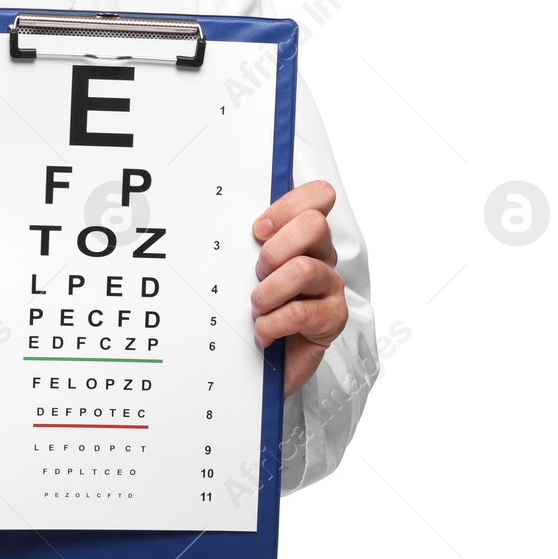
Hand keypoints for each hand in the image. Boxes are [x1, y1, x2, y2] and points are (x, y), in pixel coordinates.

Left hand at [248, 179, 347, 395]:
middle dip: (274, 249)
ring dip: (267, 292)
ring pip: (303, 270)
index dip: (287, 206)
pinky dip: (272, 324)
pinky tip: (263, 332)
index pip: (318, 196)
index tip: (258, 230)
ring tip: (257, 308)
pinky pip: (301, 313)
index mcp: (304, 236)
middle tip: (257, 273)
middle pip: (314, 225)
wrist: (263, 362)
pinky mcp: (334, 318)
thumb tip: (223, 219)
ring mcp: (331, 286)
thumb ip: (249, 243)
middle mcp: (323, 256)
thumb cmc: (255, 308)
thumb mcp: (246, 269)